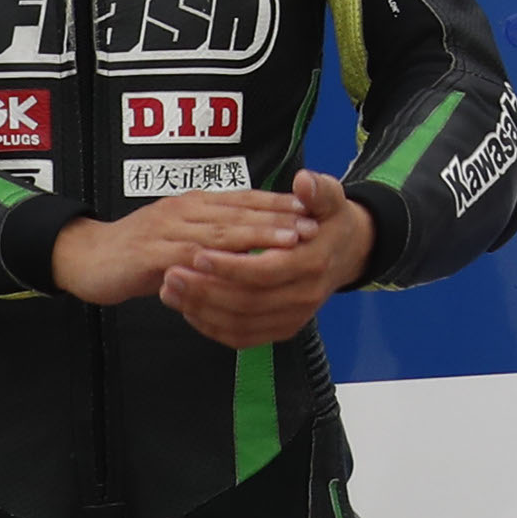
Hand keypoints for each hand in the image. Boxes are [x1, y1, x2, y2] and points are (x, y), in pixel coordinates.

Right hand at [48, 184, 312, 305]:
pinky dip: (216, 261)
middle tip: (314, 225)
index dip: (280, 203)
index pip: (245, 198)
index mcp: (196, 203)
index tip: (314, 208)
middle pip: (240, 211)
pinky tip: (239, 266)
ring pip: (220, 231)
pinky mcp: (151, 254)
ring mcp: (168, 230)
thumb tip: (255, 234)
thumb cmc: (137, 248)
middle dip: (279, 217)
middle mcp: (185, 210)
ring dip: (258, 235)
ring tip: (289, 241)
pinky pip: (188, 258)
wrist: (85, 256)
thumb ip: (213, 232)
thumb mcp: (180, 234)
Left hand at [154, 169, 377, 349]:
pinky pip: (240, 337)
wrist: (347, 252)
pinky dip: (210, 327)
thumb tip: (304, 181)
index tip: (197, 253)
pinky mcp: (281, 330)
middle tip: (170, 273)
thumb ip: (318, 190)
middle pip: (246, 302)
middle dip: (204, 290)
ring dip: (200, 309)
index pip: (265, 271)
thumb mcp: (331, 200)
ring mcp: (292, 317)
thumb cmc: (330, 222)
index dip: (229, 266)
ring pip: (238, 324)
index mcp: (312, 264)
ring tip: (169, 288)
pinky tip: (188, 308)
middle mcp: (303, 297)